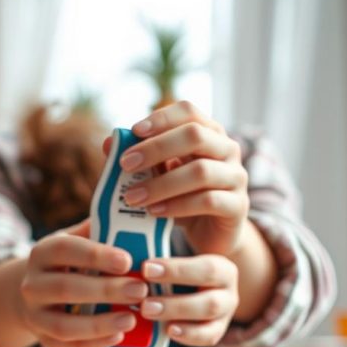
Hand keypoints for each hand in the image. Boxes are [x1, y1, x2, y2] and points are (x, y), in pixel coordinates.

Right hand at [18, 219, 147, 346]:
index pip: (65, 249)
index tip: (127, 261)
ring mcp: (34, 315)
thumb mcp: (75, 242)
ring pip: (64, 324)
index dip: (96, 255)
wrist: (34, 293)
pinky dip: (93, 344)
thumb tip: (136, 221)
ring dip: (99, 324)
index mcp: (42, 253)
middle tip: (140, 290)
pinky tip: (118, 337)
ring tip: (131, 319)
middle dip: (105, 291)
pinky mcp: (43, 339)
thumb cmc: (67, 264)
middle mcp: (32, 284)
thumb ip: (99, 233)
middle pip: (66, 288)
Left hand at [118, 100, 248, 258]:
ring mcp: (236, 177)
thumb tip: (109, 143)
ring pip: (201, 171)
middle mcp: (228, 149)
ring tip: (132, 196)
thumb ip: (139, 160)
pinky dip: (177, 206)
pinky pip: (208, 201)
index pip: (189, 112)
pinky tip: (154, 212)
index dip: (161, 118)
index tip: (133, 131)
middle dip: (156, 148)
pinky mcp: (238, 207)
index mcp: (209, 133)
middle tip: (125, 164)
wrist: (211, 235)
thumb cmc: (183, 199)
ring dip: (162, 183)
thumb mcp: (159, 177)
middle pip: (195, 135)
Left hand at [140, 253, 238, 346]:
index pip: (205, 268)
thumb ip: (162, 261)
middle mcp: (229, 290)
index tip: (147, 269)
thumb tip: (137, 246)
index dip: (176, 270)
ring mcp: (226, 313)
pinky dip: (188, 335)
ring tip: (150, 314)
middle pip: (209, 299)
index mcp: (222, 268)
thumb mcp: (176, 262)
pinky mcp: (218, 330)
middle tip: (144, 303)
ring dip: (177, 315)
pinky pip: (209, 337)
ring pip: (209, 317)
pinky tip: (168, 331)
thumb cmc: (180, 273)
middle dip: (175, 302)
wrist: (196, 289)